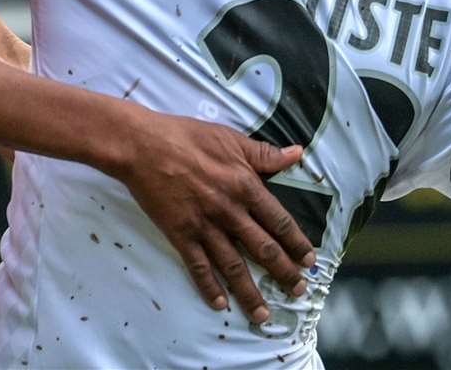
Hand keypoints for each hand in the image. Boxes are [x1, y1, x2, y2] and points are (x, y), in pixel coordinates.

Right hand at [111, 109, 313, 323]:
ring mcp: (204, 226)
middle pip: (263, 249)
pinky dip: (209, 287)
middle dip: (283, 273)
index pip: (279, 221)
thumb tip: (297, 154)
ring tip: (263, 314)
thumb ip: (265, 153)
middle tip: (297, 291)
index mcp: (245, 185)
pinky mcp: (180, 234)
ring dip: (250, 292)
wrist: (142, 146)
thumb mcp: (230, 138)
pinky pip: (198, 267)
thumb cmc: (186, 137)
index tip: (308, 260)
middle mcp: (229, 211)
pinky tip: (220, 304)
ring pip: (233, 266)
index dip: (296, 243)